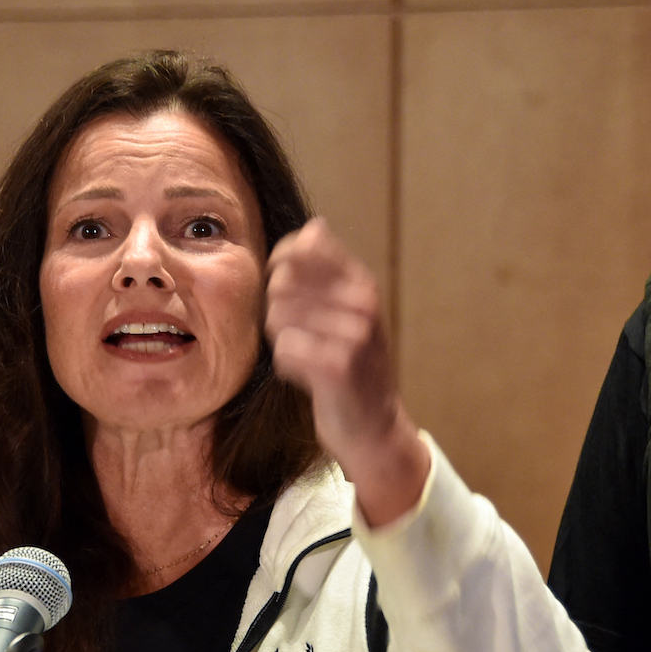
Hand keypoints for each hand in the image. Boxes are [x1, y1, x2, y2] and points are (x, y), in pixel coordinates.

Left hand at [265, 218, 428, 525]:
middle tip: (300, 336)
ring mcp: (354, 334)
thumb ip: (327, 271)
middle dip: (277, 311)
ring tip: (307, 356)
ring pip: (277, 317)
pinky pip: (284, 350)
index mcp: (362, 282)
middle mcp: (363, 302)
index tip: (284, 288)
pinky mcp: (339, 367)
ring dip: (282, 341)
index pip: (304, 245)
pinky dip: (287, 366)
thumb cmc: (349, 364)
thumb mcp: (347, 311)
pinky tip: (308, 377)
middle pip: (281, 283)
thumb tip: (314, 225)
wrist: (373, 426)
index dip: (280, 263)